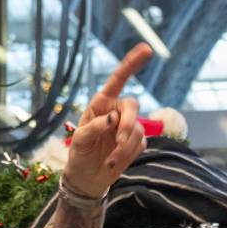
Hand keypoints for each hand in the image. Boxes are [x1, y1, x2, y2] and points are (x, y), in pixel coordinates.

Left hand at [63, 44, 151, 199]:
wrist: (88, 178)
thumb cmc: (79, 154)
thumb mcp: (80, 139)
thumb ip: (95, 126)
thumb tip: (113, 118)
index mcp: (101, 103)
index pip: (118, 80)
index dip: (132, 64)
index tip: (146, 49)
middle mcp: (117, 111)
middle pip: (132, 106)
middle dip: (128, 123)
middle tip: (119, 140)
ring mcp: (129, 127)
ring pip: (137, 130)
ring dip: (124, 147)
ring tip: (109, 160)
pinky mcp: (136, 143)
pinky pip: (140, 144)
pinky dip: (128, 155)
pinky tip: (114, 162)